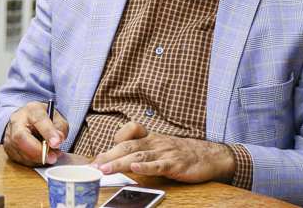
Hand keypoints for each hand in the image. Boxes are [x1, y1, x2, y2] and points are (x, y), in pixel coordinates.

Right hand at [3, 101, 68, 166]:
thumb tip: (58, 139)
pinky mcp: (8, 145)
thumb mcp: (57, 118)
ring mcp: (9, 133)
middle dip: (37, 150)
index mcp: (31, 109)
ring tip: (52, 157)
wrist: (29, 120)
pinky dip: (33, 161)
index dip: (47, 132)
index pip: (38, 119)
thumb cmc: (44, 119)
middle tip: (52, 157)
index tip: (56, 143)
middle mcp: (17, 120)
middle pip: (20, 136)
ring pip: (20, 150)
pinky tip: (42, 157)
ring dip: (38, 158)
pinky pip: (19, 158)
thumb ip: (60, 127)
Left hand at [89, 122, 234, 183]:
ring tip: (105, 170)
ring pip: (139, 156)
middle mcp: (155, 142)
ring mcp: (164, 153)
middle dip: (108, 156)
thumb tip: (118, 160)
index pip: (128, 132)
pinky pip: (158, 166)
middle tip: (94, 167)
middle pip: (128, 146)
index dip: (113, 142)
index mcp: (150, 136)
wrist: (208, 156)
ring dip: (119, 163)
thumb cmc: (179, 152)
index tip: (98, 158)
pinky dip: (145, 168)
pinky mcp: (175, 165)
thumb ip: (141, 151)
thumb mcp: (159, 147)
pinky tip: (135, 169)